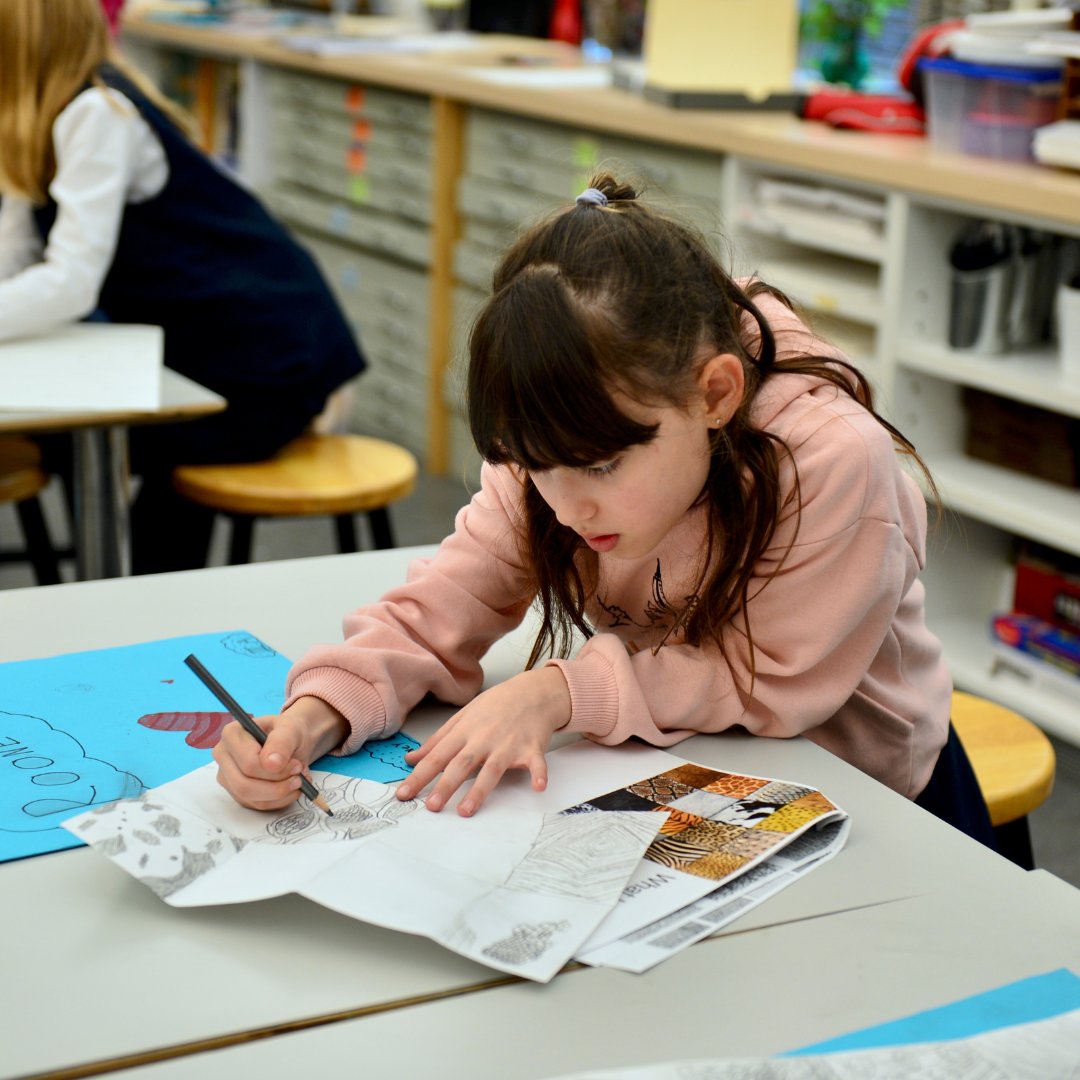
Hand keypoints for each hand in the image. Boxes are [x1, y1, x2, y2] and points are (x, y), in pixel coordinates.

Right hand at [213, 695, 348, 810]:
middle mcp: (224, 756)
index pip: (249, 763)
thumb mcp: (290, 729)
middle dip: (277, 786)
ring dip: (281, 794)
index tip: (297, 766)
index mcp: (232, 734)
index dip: (276, 770)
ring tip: (298, 779)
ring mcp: (228, 777)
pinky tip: (291, 787)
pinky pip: (258, 805)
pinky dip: (280, 800)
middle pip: (245, 785)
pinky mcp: (238, 793)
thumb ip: (281, 743)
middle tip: (299, 777)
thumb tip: (272, 764)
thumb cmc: (288, 731)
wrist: (293, 741)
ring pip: (252, 799)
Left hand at [396, 666, 570, 816]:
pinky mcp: (531, 748)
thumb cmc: (495, 706)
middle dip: (445, 785)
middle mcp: (484, 738)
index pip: (437, 756)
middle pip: (461, 764)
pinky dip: (539, 774)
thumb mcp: (462, 717)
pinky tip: (538, 787)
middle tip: (431, 806)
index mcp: (464, 731)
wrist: (532, 692)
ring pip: (492, 769)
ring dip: (479, 790)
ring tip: (466, 810)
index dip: (419, 775)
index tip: (404, 793)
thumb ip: (437, 740)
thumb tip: (410, 758)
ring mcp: (508, 744)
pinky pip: (535, 763)